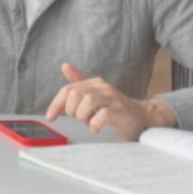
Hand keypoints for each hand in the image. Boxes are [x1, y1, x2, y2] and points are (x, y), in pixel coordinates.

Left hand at [44, 63, 175, 140]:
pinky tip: (95, 128)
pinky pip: (102, 114)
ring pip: (87, 101)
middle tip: (78, 118)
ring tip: (88, 122)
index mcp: (94, 83)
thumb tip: (64, 65)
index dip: (56, 104)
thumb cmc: (115, 109)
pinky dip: (94, 124)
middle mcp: (103, 87)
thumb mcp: (95, 95)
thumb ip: (79, 82)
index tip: (50, 117)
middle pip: (74, 94)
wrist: (142, 118)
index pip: (67, 89)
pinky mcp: (120, 110)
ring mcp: (113, 98)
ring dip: (82, 116)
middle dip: (71, 109)